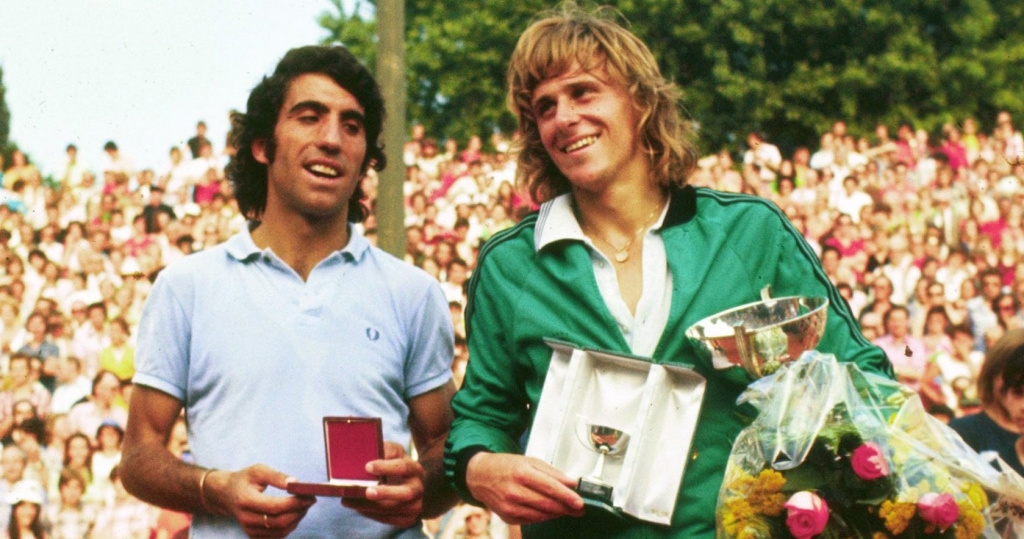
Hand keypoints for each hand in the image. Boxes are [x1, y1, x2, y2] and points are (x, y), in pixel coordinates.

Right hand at [205, 464, 315, 537]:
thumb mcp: (258, 470)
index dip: (295, 503)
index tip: (310, 495)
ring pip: (281, 530)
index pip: (274, 507)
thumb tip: (295, 483)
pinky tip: (294, 513)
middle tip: (310, 500)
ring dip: (297, 519)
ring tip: (304, 505)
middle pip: (279, 521)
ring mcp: (249, 530)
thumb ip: (276, 476)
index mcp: (245, 500)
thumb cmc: (245, 479)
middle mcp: (246, 518)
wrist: (226, 494)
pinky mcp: (254, 535)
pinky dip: (290, 525)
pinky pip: (278, 535)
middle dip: (299, 511)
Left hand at [342, 441, 424, 527]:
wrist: (408, 484)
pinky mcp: (408, 519)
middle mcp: (418, 488)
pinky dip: (373, 515)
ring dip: (371, 506)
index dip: (386, 467)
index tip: (367, 466)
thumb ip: (385, 450)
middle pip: (405, 493)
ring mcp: (415, 505)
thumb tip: (369, 452)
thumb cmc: (394, 464)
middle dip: (385, 493)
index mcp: (414, 469)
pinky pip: (390, 520)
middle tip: (367, 491)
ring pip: (395, 509)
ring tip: (350, 501)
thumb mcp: (393, 452)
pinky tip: (359, 508)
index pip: (403, 467)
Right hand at [465, 452, 583, 524]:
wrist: (480, 475)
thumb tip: (571, 483)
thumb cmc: (506, 466)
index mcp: (522, 472)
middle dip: (566, 507)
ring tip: (567, 509)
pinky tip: (551, 512)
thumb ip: (552, 472)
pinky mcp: (508, 516)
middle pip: (547, 504)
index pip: (550, 487)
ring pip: (541, 515)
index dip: (567, 496)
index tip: (580, 502)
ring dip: (557, 513)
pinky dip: (544, 517)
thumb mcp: (530, 461)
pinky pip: (532, 520)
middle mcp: (514, 491)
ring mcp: (510, 506)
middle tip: (579, 508)